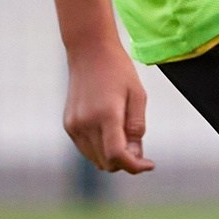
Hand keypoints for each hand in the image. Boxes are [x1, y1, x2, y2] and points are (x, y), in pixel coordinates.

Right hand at [63, 44, 154, 173]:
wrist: (89, 52)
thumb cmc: (118, 70)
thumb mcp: (137, 95)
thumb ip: (137, 127)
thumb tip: (135, 155)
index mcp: (105, 114)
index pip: (117, 155)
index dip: (135, 166)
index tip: (149, 164)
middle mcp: (85, 123)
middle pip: (107, 162)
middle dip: (126, 161)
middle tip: (138, 146)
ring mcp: (74, 125)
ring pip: (96, 160)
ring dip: (112, 157)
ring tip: (124, 135)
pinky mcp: (69, 125)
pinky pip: (86, 150)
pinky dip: (100, 149)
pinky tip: (110, 132)